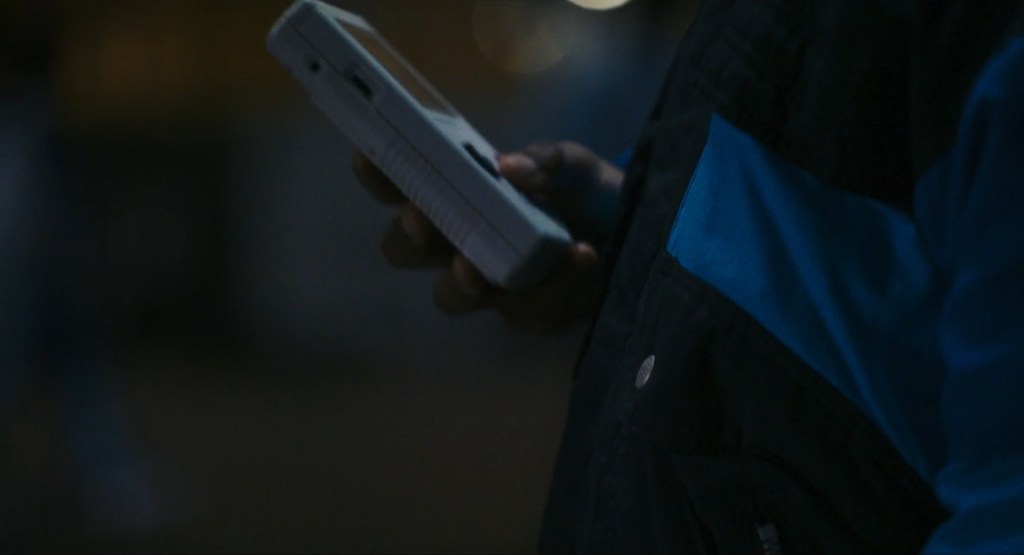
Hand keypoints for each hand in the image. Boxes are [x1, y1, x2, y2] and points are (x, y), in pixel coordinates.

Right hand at [351, 142, 622, 331]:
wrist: (642, 235)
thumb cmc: (591, 194)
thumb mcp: (575, 166)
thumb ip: (546, 161)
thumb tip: (509, 167)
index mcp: (461, 197)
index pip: (403, 186)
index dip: (380, 174)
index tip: (369, 155)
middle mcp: (463, 243)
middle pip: (406, 250)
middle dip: (409, 237)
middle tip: (422, 219)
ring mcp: (494, 285)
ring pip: (453, 297)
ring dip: (462, 280)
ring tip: (478, 264)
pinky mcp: (533, 315)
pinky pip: (528, 311)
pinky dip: (555, 284)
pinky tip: (581, 256)